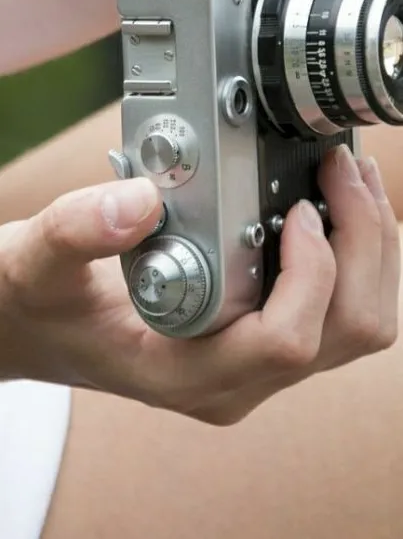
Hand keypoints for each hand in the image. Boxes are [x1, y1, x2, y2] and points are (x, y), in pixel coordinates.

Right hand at [0, 144, 397, 424]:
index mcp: (186, 373)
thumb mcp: (40, 261)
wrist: (40, 325)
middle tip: (341, 170)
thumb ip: (79, 230)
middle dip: (365, 245)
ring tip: (352, 180)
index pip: (285, 342)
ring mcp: (254, 364)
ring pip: (359, 325)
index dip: (311, 271)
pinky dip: (357, 255)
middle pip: (347, 331)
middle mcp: (234, 379)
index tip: (299, 204)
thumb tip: (139, 199)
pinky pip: (342, 310)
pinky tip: (336, 203)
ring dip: (373, 249)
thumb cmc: (43, 302)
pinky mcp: (263, 340)